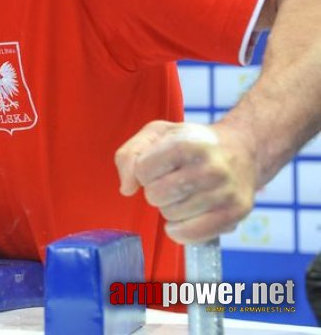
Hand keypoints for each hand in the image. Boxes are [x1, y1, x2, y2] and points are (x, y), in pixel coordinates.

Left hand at [115, 121, 256, 243]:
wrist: (242, 150)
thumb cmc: (193, 143)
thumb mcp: (157, 134)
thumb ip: (129, 154)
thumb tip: (127, 188)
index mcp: (189, 143)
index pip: (142, 170)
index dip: (144, 170)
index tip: (159, 165)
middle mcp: (211, 167)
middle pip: (155, 195)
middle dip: (156, 189)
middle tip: (172, 181)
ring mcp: (225, 192)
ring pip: (171, 215)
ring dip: (171, 207)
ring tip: (186, 193)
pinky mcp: (235, 213)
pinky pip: (191, 235)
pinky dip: (180, 230)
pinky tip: (185, 216)